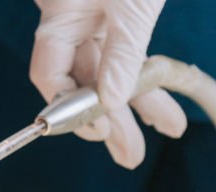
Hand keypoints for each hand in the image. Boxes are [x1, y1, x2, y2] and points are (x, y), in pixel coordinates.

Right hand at [30, 0, 185, 168]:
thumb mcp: (132, 6)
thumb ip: (121, 52)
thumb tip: (112, 100)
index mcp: (59, 16)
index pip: (50, 76)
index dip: (72, 109)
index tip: (100, 129)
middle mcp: (71, 22)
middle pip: (82, 82)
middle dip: (111, 120)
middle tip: (129, 153)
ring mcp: (93, 19)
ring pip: (108, 72)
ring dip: (136, 104)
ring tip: (165, 128)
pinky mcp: (116, 15)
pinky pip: (124, 54)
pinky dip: (143, 77)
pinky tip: (160, 100)